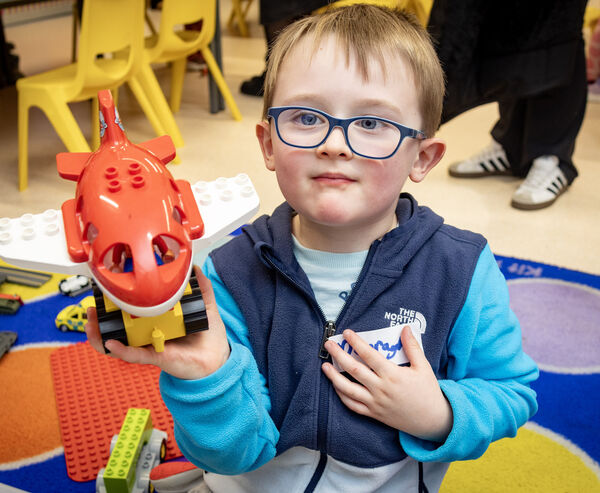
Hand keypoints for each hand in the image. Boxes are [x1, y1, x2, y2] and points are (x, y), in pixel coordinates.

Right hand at [85, 266, 229, 379]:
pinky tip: (111, 343)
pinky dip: (122, 350)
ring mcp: (150, 344)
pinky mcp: (156, 357)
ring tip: (91, 323)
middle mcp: (149, 332)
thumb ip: (202, 288)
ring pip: (119, 342)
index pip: (132, 310)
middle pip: (118, 326)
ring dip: (100, 334)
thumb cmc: (208, 336)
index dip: (117, 301)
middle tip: (91, 305)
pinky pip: (135, 354)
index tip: (107, 287)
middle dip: (99, 317)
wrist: (217, 359)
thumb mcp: (206, 307)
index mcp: (157, 319)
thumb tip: (196, 268)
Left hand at [322, 326, 452, 441]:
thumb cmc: (428, 392)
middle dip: (339, 355)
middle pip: (354, 369)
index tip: (347, 333)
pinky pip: (353, 405)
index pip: (369, 355)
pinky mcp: (373, 414)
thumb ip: (412, 347)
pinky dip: (342, 396)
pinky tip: (336, 386)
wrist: (432, 421)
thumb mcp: (423, 367)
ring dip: (334, 377)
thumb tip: (405, 328)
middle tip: (328, 344)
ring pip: (348, 389)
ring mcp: (375, 403)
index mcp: (393, 375)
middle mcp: (381, 389)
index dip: (356, 343)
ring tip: (325, 366)